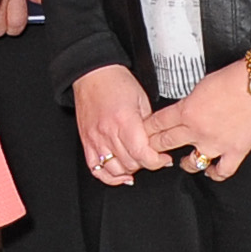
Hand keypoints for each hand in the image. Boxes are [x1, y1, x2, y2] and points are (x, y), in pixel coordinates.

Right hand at [72, 66, 161, 187]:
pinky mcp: (87, 142)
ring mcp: (96, 139)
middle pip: (131, 164)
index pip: (142, 154)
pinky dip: (109, 177)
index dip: (157, 161)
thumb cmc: (116, 82)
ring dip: (129, 170)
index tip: (163, 158)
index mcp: (124, 121)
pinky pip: (96, 169)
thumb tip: (157, 143)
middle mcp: (108, 133)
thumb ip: (149, 124)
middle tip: (152, 156)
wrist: (93, 74)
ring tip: (137, 162)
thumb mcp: (142, 100)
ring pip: (115, 170)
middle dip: (146, 164)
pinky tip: (120, 175)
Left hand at [141, 53, 250, 181]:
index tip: (142, 134)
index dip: (146, 130)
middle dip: (155, 148)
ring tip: (182, 162)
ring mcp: (216, 143)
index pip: (157, 124)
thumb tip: (186, 108)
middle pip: (166, 143)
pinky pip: (222, 171)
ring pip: (191, 163)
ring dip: (184, 164)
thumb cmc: (235, 78)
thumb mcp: (202, 84)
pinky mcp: (235, 151)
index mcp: (187, 110)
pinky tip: (211, 172)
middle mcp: (197, 130)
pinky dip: (215, 174)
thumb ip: (191, 101)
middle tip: (151, 151)